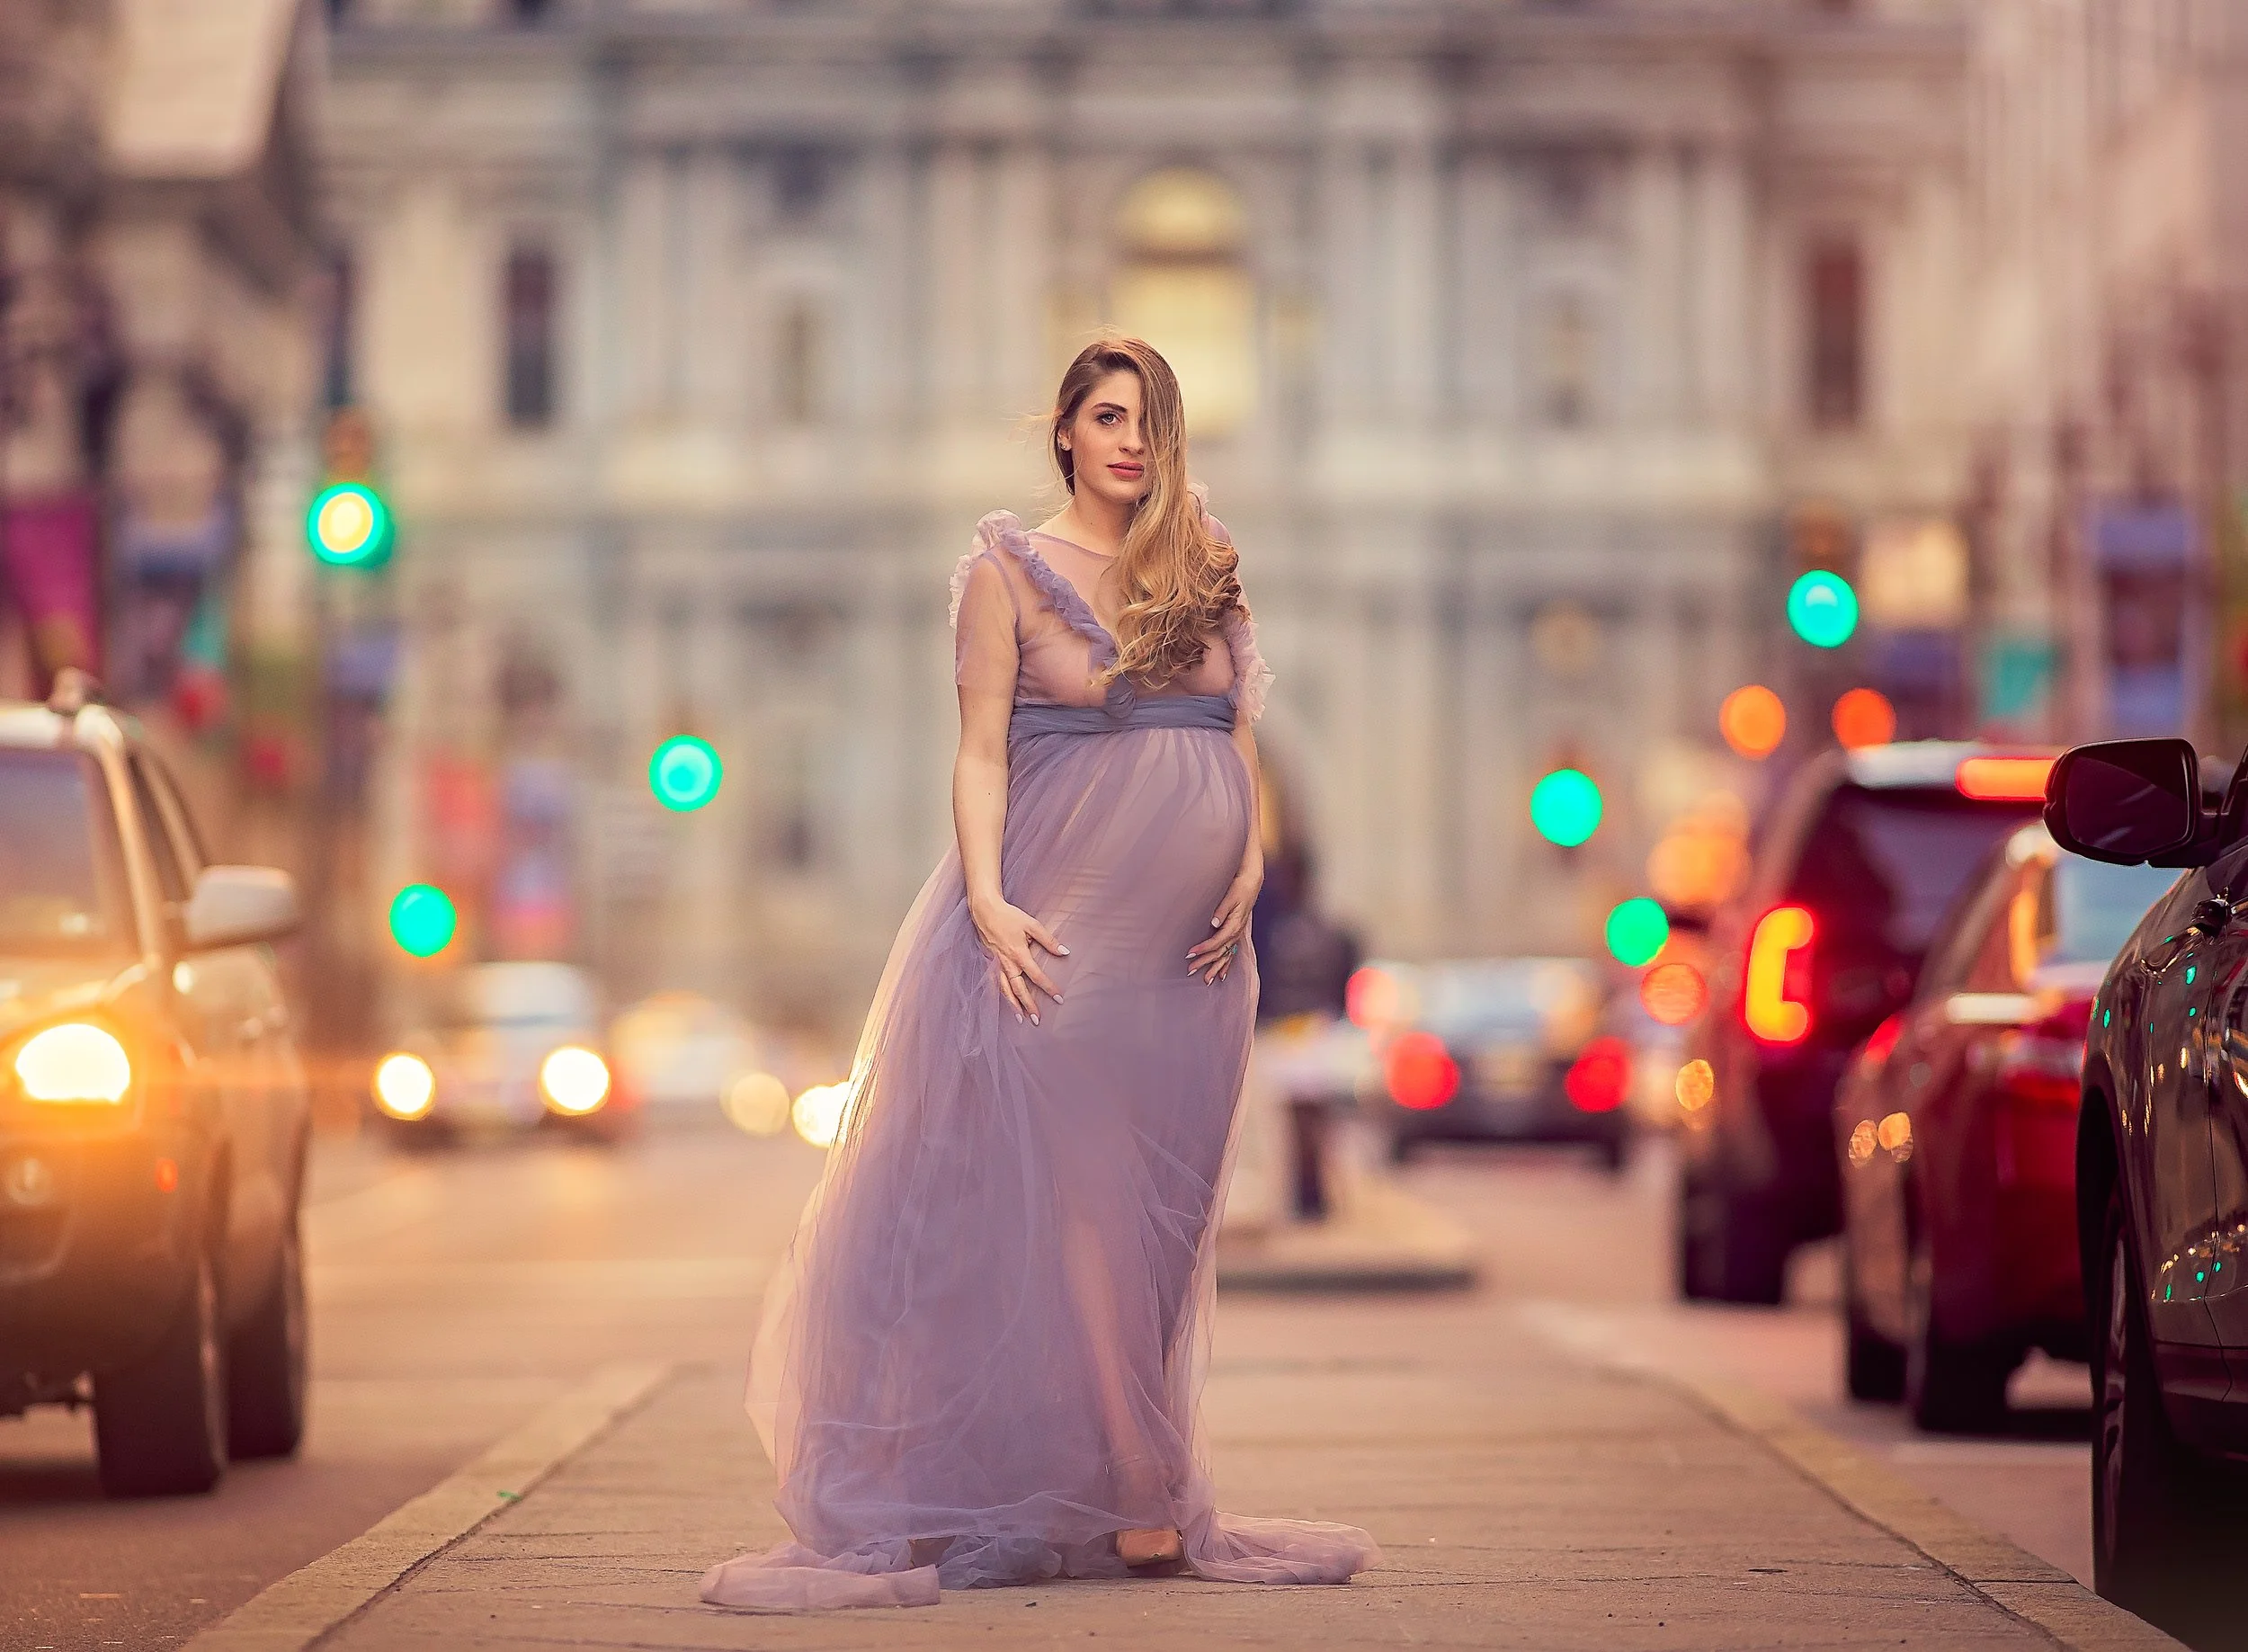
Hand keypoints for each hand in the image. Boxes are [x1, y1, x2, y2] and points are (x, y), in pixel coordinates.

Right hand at [970, 895, 1066, 1023]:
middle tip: (1038, 1020)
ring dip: (1014, 1005)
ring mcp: (996, 964)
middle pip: (1019, 989)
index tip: (1059, 998)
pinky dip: (1000, 995)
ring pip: (1005, 990)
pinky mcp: (990, 962)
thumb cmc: (1009, 916)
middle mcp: (1007, 963)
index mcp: (1019, 954)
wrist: (984, 910)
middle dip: (1029, 1006)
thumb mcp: (1032, 925)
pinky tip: (1005, 1002)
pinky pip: (995, 983)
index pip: (1036, 976)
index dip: (1048, 988)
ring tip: (1021, 1019)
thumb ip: (1048, 940)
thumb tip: (1064, 952)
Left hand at [1189, 861, 1261, 983]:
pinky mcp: (1236, 933)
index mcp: (1234, 925)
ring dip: (1215, 968)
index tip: (1190, 953)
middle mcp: (1236, 933)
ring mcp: (1237, 934)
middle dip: (1205, 963)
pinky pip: (1231, 953)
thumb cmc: (1240, 888)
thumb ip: (1222, 910)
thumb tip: (1214, 923)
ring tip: (1206, 980)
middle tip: (1190, 970)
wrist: (1251, 883)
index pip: (1216, 942)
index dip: (1203, 949)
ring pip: (1225, 956)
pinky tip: (1222, 974)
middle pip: (1219, 952)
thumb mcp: (1230, 896)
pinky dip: (1226, 965)